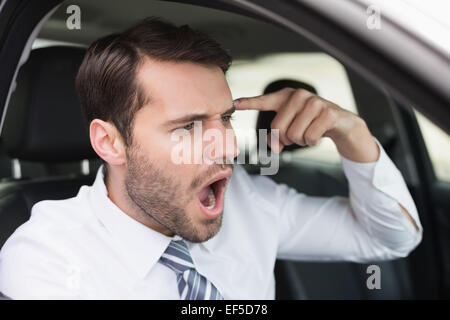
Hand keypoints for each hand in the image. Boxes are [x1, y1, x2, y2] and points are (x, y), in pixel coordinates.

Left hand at [233, 88, 379, 161]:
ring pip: (293, 135)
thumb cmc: (314, 125)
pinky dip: (312, 142)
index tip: (235, 103)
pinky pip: (309, 138)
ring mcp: (314, 102)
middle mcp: (299, 95)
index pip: (265, 101)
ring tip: (310, 132)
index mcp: (287, 98)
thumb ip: (277, 135)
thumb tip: (272, 144)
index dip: (249, 103)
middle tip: (297, 136)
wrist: (345, 125)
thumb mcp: (293, 128)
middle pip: (277, 128)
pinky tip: (320, 134)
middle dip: (285, 139)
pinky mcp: (328, 113)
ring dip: (301, 141)